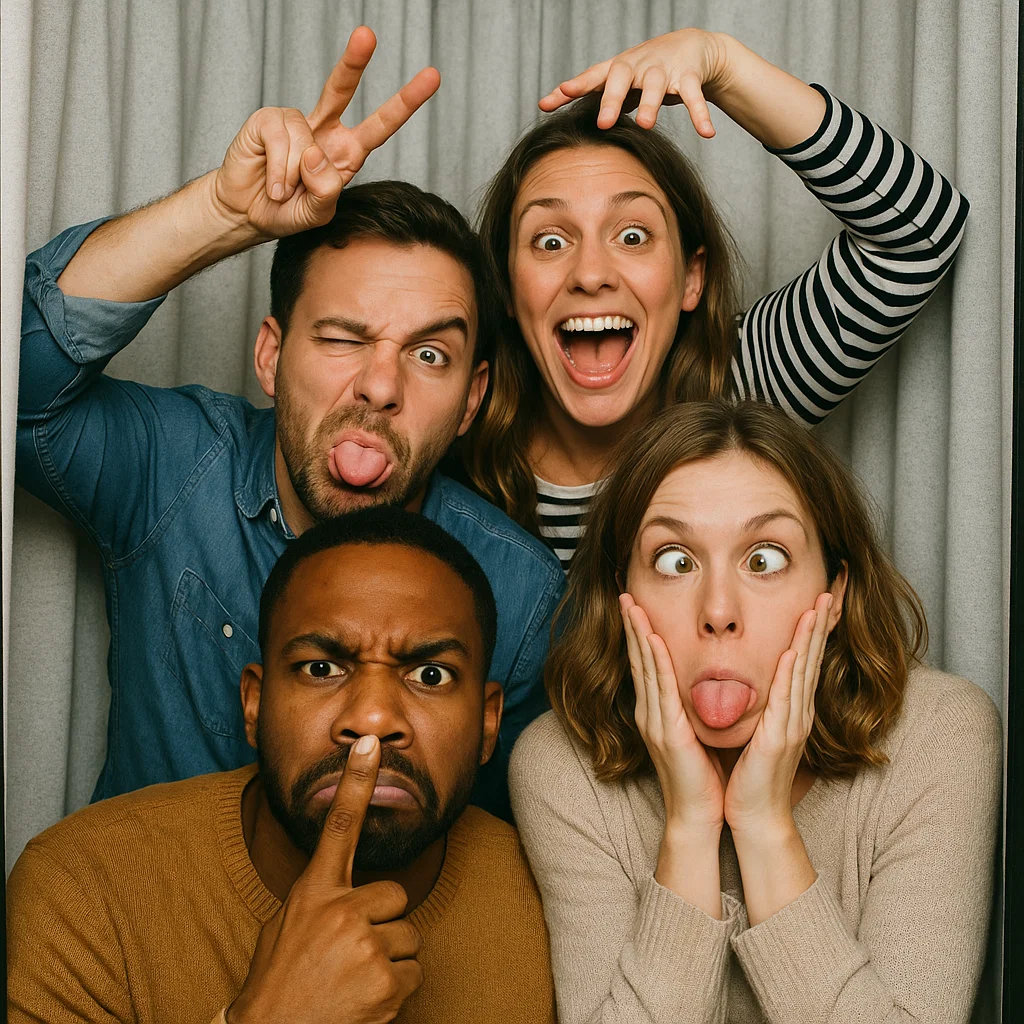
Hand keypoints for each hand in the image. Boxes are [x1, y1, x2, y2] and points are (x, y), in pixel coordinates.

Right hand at [214, 26, 439, 238]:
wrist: (247, 213)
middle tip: (367, 35)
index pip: (381, 125)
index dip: (405, 103)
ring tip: (283, 191)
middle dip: (354, 60)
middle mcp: (324, 130)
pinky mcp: (268, 120)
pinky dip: (278, 172)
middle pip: (341, 88)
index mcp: (347, 152)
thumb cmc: (287, 212)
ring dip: (294, 178)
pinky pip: (282, 143)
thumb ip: (326, 191)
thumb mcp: (318, 213)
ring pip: (306, 143)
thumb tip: (316, 154)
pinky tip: (271, 183)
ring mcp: (296, 122)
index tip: (432, 77)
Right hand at [227, 735, 422, 1023]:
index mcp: (312, 892)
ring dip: (388, 961)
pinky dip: (395, 991)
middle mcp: (340, 910)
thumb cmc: (279, 984)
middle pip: (396, 896)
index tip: (371, 745)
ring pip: (407, 936)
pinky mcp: (385, 979)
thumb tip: (353, 890)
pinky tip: (364, 1002)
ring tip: (352, 982)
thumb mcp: (287, 929)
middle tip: (351, 955)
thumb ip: (322, 900)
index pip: (338, 826)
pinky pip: (414, 972)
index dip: (356, 782)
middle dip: (384, 923)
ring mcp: (364, 944)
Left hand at [539, 28, 731, 134]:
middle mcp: (638, 65)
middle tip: (604, 122)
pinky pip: (695, 96)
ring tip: (647, 124)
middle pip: (621, 77)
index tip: (554, 99)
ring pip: (656, 85)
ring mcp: (664, 69)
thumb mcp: (616, 78)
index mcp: (618, 68)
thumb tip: (544, 103)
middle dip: (612, 98)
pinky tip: (706, 133)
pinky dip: (700, 114)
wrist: (694, 46)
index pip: (591, 77)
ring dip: (651, 104)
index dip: (574, 87)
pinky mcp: (690, 75)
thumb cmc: (645, 68)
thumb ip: (586, 91)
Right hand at [621, 595, 724, 831]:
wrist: (698, 815)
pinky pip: (659, 689)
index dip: (640, 635)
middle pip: (638, 660)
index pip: (647, 666)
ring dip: (638, 634)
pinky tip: (652, 638)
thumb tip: (703, 687)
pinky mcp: (665, 731)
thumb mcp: (696, 735)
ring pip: (644, 668)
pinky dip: (655, 661)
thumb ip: (692, 710)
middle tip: (625, 595)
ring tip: (631, 605)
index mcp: (657, 714)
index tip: (638, 607)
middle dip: (632, 626)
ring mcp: (653, 722)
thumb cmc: (703, 778)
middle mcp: (649, 713)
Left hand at [723, 592, 832, 836]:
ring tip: (817, 606)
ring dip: (810, 638)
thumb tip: (752, 678)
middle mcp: (798, 712)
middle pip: (812, 657)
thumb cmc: (750, 773)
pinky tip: (794, 651)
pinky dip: (791, 674)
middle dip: (820, 623)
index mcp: (791, 709)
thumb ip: (760, 704)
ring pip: (803, 671)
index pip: (804, 659)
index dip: (812, 628)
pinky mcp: (780, 738)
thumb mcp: (757, 729)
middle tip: (828, 590)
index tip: (818, 599)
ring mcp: (793, 724)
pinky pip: (787, 699)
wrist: (754, 815)